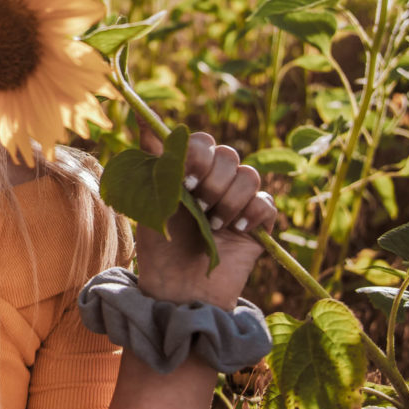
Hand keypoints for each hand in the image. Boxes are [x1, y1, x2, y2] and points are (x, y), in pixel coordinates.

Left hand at [135, 130, 276, 308]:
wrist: (179, 290)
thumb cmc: (160, 247)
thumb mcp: (149, 201)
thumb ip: (154, 160)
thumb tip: (142, 118)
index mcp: (187, 172)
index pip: (201, 141)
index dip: (197, 154)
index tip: (186, 179)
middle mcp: (214, 182)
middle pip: (229, 155)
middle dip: (213, 180)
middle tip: (199, 206)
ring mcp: (238, 201)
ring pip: (250, 176)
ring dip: (229, 200)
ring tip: (214, 224)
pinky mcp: (257, 224)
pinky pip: (266, 204)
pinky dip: (252, 215)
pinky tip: (234, 231)